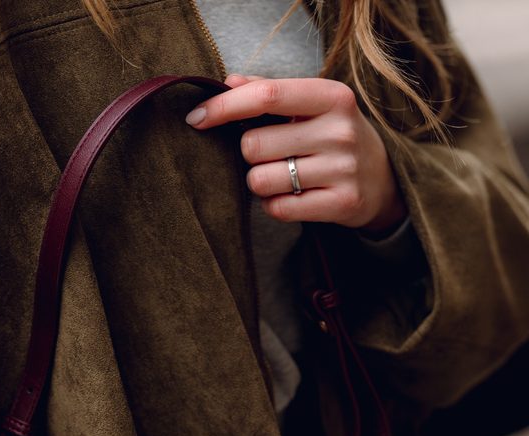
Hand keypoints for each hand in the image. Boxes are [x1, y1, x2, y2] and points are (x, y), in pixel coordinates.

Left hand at [185, 74, 406, 233]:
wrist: (382, 180)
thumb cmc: (333, 137)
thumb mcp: (312, 106)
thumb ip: (271, 93)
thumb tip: (228, 82)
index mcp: (331, 96)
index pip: (266, 96)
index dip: (224, 107)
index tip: (197, 117)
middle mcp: (339, 130)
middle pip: (254, 145)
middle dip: (250, 154)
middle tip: (272, 155)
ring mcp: (343, 169)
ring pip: (261, 181)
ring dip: (260, 182)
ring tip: (284, 177)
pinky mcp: (342, 203)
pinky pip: (278, 209)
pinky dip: (274, 205)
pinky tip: (292, 196)